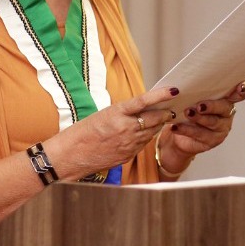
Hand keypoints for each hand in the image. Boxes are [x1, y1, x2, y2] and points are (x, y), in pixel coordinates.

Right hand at [50, 85, 179, 178]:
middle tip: (172, 107)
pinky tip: (147, 132)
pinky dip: (147, 136)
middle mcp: (125, 129)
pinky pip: (143, 144)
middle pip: (154, 119)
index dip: (161, 95)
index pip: (144, 102)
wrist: (70, 156)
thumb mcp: (103, 115)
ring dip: (158, 125)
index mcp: (116, 114)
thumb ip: (123, 113)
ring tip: (163, 117)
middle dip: (165, 113)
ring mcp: (128, 144)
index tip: (174, 90)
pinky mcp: (128, 155)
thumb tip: (141, 109)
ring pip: (152, 132)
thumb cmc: (82, 132)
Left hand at [156, 82, 244, 174]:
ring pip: (213, 122)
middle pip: (225, 107)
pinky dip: (187, 129)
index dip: (242, 90)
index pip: (240, 93)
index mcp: (225, 97)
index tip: (240, 87)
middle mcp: (227, 112)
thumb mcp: (187, 96)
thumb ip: (190, 90)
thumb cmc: (185, 107)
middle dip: (212, 106)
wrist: (177, 131)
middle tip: (199, 106)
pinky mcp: (213, 140)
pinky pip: (201, 135)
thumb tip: (178, 87)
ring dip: (199, 118)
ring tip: (187, 114)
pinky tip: (176, 126)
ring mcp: (222, 127)